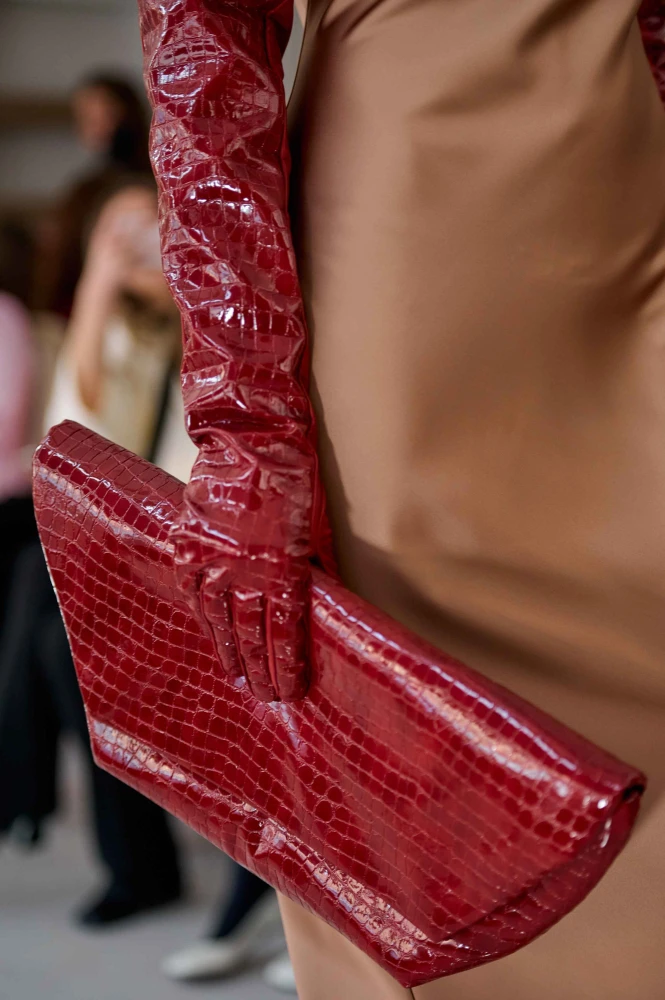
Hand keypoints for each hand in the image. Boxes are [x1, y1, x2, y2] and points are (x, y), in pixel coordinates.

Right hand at [172, 441, 314, 702]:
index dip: (287, 666)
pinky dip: (203, 616)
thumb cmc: (293, 476)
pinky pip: (194, 591)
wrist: (247, 436)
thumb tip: (320, 602)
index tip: (290, 691)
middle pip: (252, 635)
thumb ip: (314, 568)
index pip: (285, 633)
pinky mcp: (189, 544)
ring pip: (220, 620)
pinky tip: (211, 632)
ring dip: (230, 652)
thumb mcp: (315, 525)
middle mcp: (245, 572)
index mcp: (283, 568)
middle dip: (261, 671)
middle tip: (266, 697)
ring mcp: (212, 560)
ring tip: (237, 676)